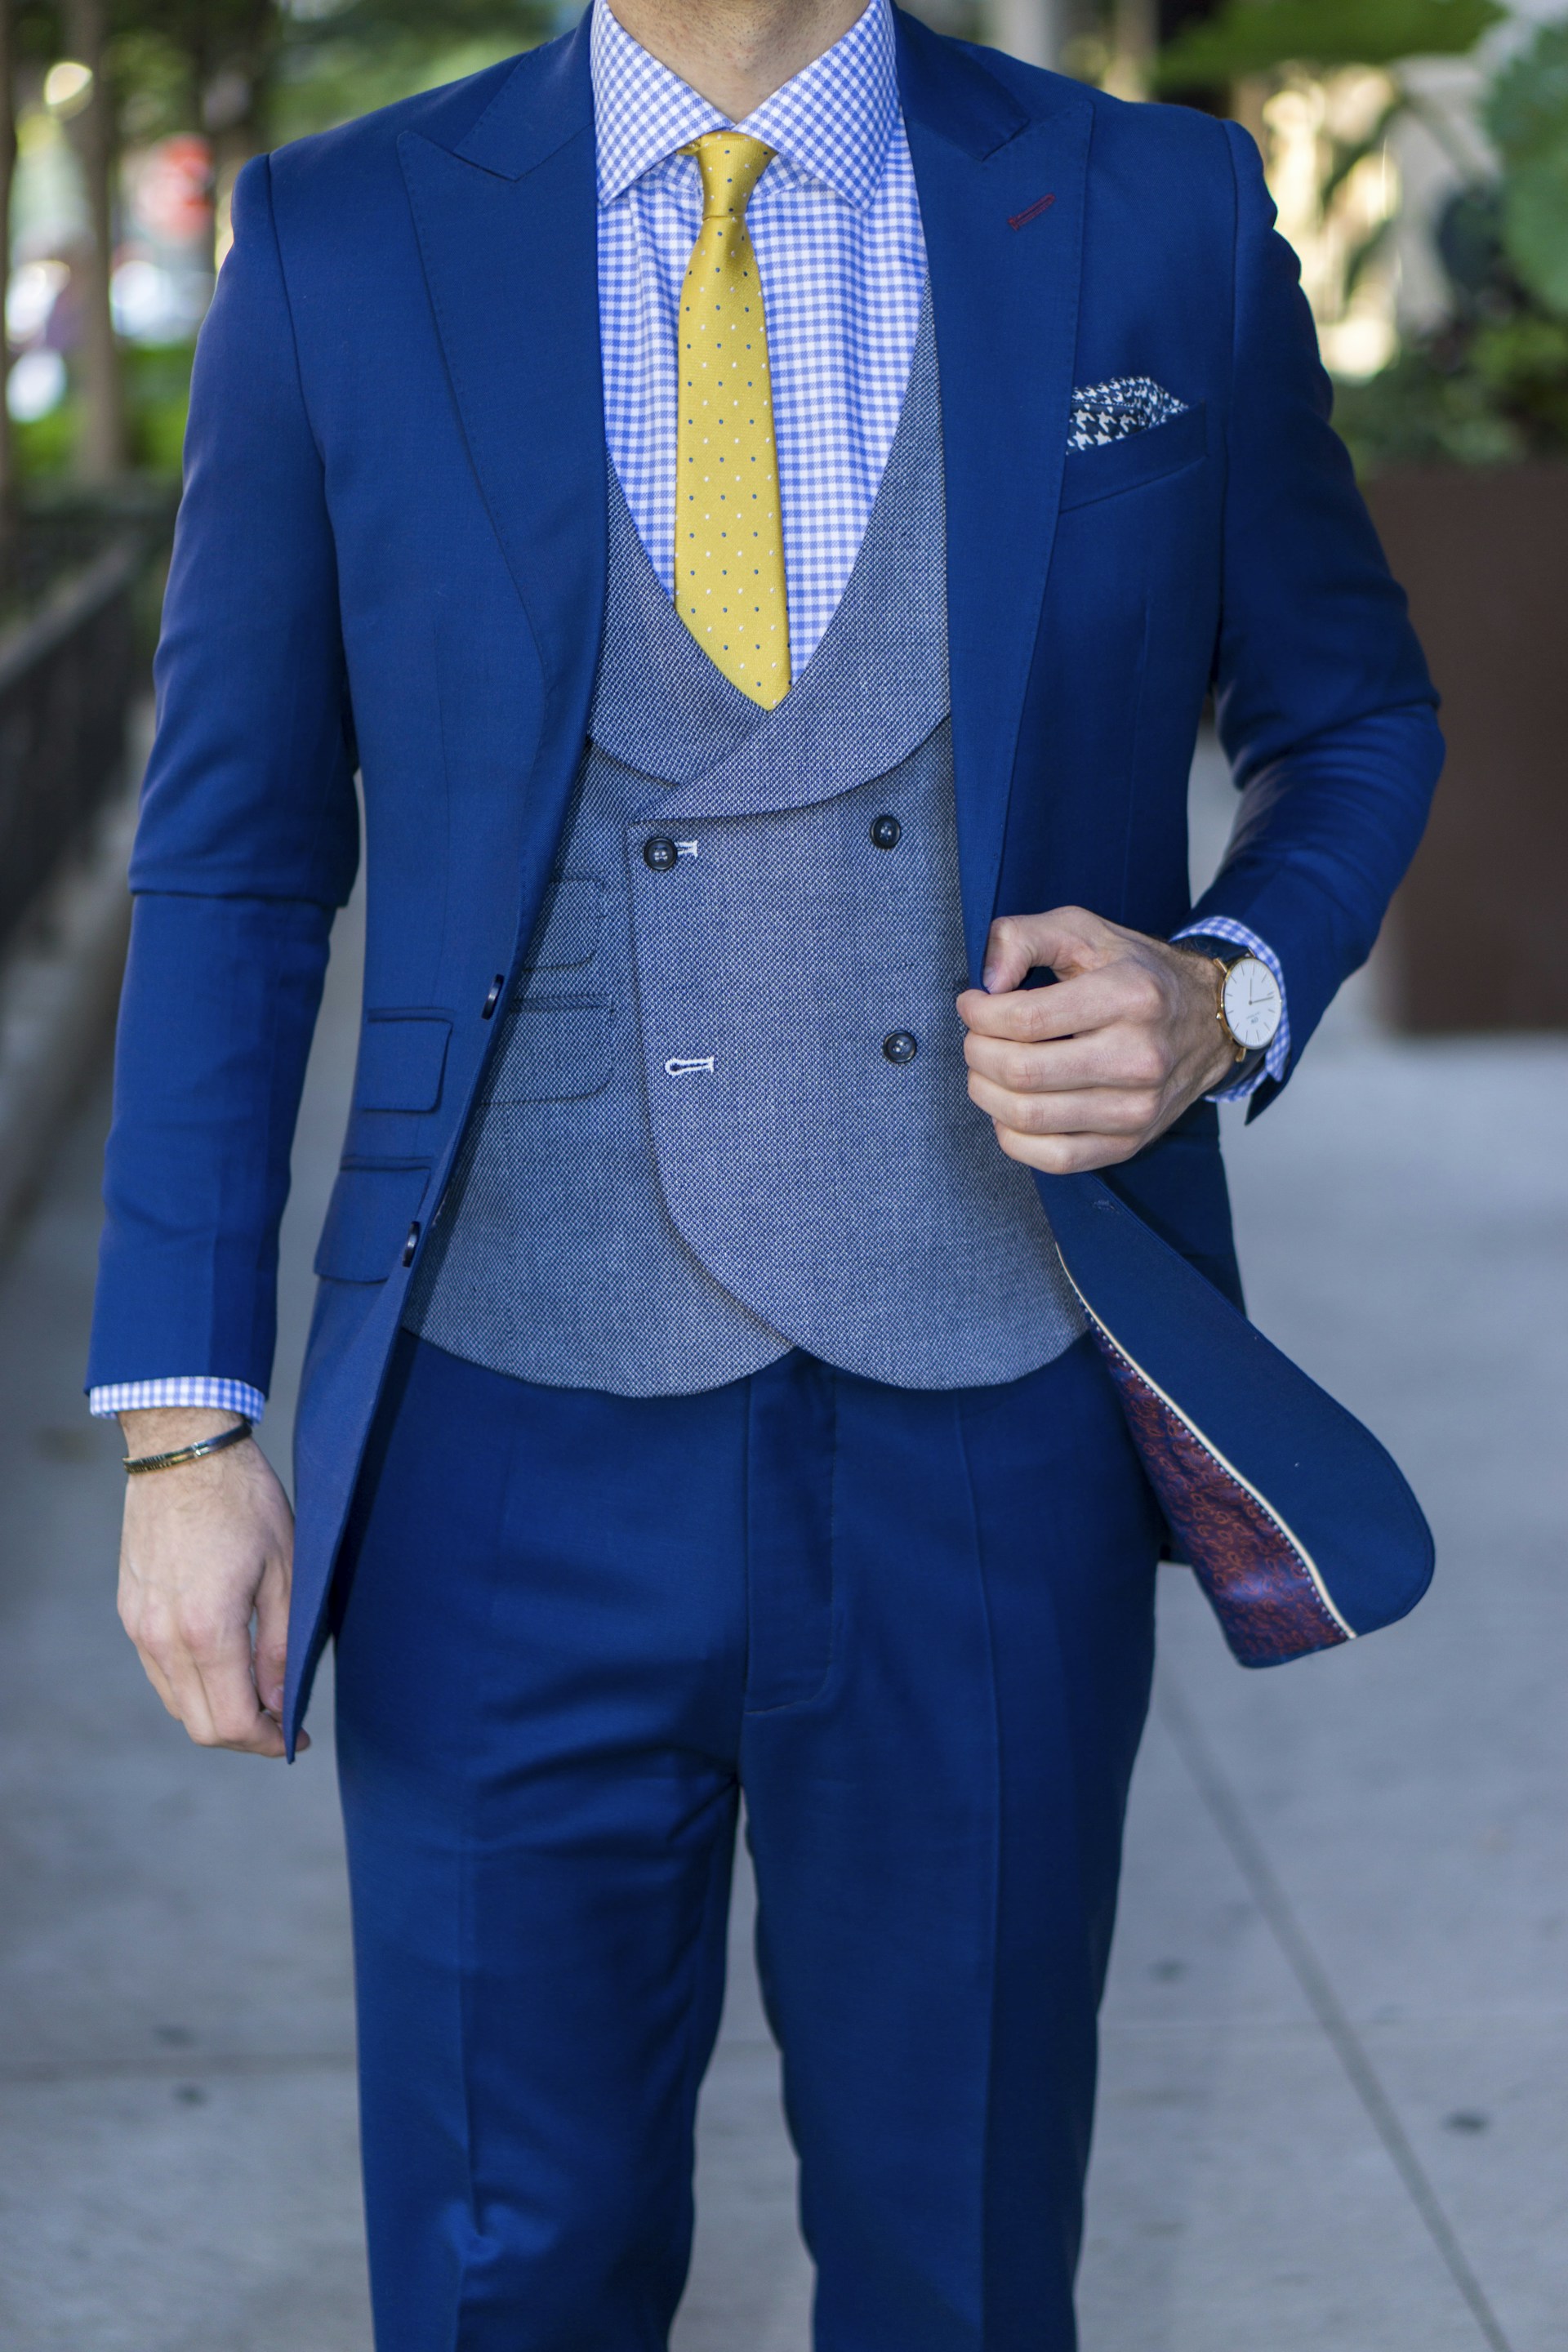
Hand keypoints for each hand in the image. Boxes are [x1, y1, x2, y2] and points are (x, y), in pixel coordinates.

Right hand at [116, 1410, 303, 1758]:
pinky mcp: (129, 1610)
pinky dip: (192, 1683)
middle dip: (244, 1736)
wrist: (184, 1449)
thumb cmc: (245, 1501)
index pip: (231, 1723)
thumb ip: (282, 1646)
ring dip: (216, 1710)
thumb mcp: (286, 1572)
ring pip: (175, 1701)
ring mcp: (138, 1625)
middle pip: (198, 1726)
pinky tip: (225, 1661)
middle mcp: (162, 1637)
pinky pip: (159, 1670)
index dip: (267, 1742)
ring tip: (259, 1691)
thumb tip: (281, 1703)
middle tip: (282, 1720)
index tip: (297, 1736)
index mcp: (207, 1630)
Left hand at [957, 905, 1237, 1175]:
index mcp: (1130, 996)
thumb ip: (1022, 938)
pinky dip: (1013, 1137)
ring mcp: (1138, 1107)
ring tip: (989, 1070)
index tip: (972, 1005)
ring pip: (1029, 1118)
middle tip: (976, 1038)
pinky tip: (1011, 1108)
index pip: (1027, 1019)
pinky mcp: (1130, 1143)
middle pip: (1022, 1072)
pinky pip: (1053, 1159)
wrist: (1208, 1022)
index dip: (979, 1015)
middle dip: (977, 1054)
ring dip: (987, 1094)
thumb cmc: (1136, 974)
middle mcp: (1140, 1056)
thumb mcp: (1083, 931)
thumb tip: (987, 984)